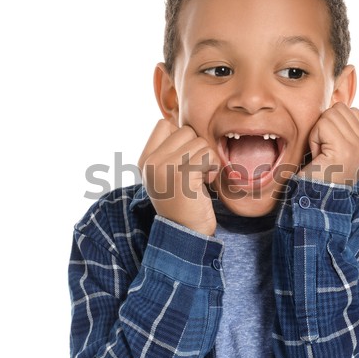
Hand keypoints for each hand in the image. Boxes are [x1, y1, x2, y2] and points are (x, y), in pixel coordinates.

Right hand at [138, 120, 220, 235]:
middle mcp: (150, 163)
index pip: (163, 124)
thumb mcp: (167, 174)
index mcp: (144, 160)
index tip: (185, 159)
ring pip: (199, 142)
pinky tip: (206, 182)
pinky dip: (213, 167)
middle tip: (196, 171)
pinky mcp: (183, 176)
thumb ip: (170, 150)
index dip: (182, 138)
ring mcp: (164, 168)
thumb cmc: (184, 202)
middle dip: (198, 149)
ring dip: (208, 159)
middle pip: (186, 131)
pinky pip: (207, 155)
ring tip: (201, 178)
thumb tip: (186, 125)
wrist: (186, 233)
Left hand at [298, 103, 358, 185]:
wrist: (314, 204)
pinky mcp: (346, 150)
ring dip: (318, 133)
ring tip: (320, 155)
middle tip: (322, 153)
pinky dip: (314, 139)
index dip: (331, 125)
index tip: (328, 150)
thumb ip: (341, 131)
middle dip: (324, 127)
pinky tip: (317, 157)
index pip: (352, 111)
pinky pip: (323, 124)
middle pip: (341, 109)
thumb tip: (335, 106)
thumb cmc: (316, 178)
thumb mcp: (334, 152)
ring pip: (332, 114)